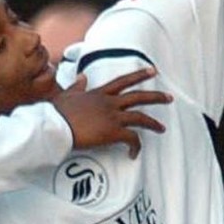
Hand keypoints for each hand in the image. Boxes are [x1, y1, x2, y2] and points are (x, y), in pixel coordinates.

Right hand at [52, 68, 172, 158]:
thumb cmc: (57, 112)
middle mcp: (109, 103)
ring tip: (162, 128)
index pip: (123, 81)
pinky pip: (132, 139)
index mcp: (98, 93)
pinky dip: (136, 146)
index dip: (139, 75)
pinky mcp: (112, 132)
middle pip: (138, 96)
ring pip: (140, 117)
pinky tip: (134, 153)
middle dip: (155, 97)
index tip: (151, 71)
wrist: (55, 125)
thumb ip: (77, 86)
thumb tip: (82, 76)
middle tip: (168, 97)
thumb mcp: (67, 94)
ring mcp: (112, 117)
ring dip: (153, 123)